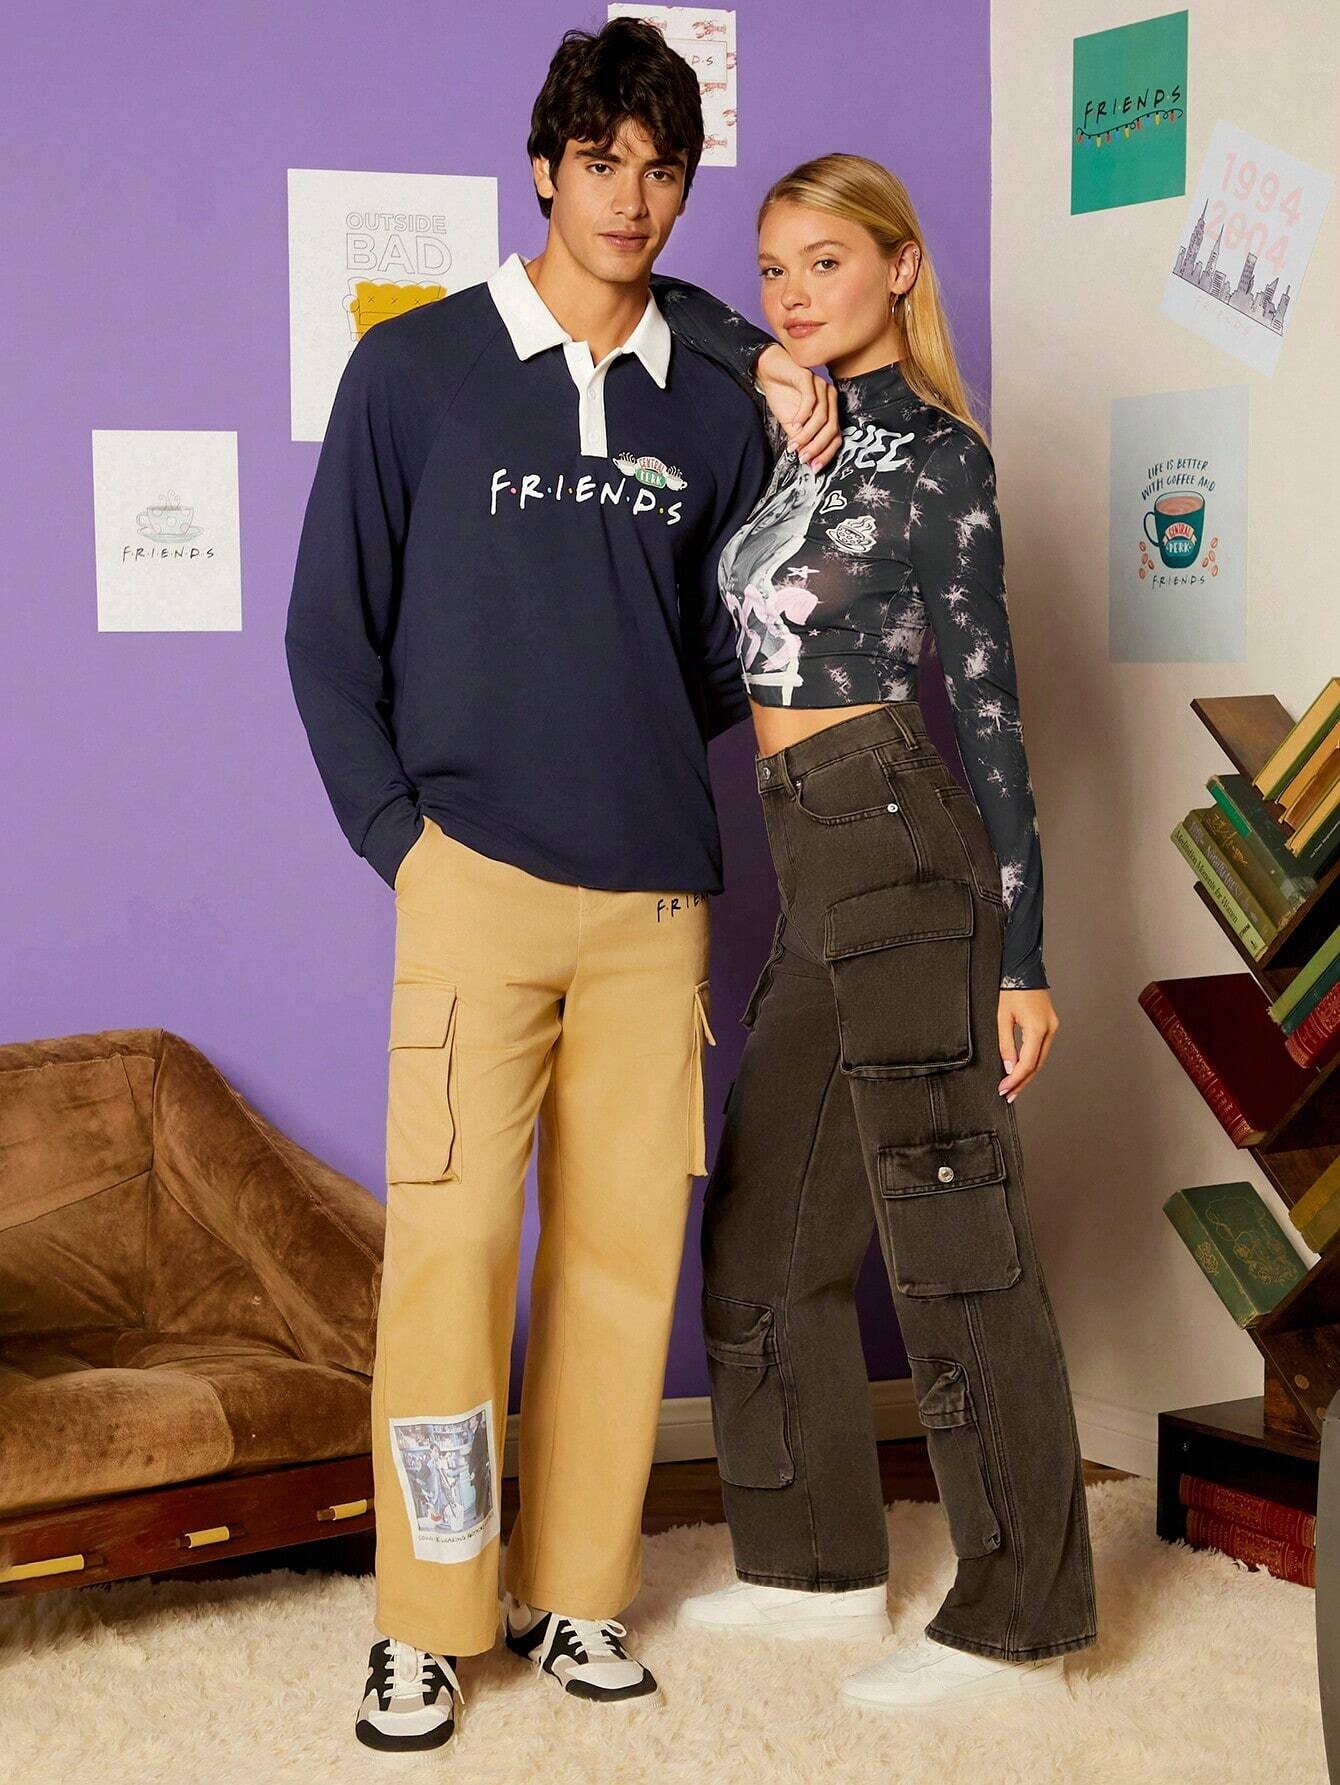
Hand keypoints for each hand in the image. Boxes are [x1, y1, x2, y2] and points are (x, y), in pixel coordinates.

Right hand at [755, 343, 840, 470]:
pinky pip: (810, 399)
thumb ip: (801, 439)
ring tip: (794, 445)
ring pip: (821, 417)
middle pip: (831, 428)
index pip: (836, 435)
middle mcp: (829, 397)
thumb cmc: (783, 394)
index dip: (826, 453)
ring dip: (807, 435)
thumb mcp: (792, 424)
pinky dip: (803, 415)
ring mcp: (820, 385)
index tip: (814, 468)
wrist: (769, 370)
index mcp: (829, 409)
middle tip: (803, 459)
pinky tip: (794, 424)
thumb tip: (806, 461)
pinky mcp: (808, 377)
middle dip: (817, 447)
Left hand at [997, 988, 1058, 1100]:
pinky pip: (1042, 1048)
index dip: (1015, 1079)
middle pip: (1037, 1064)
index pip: (1028, 1062)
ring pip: (1041, 1058)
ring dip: (1027, 1074)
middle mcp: (1049, 1029)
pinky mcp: (1050, 1024)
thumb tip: (1009, 1068)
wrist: (1022, 969)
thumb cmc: (1010, 988)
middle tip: (1008, 1094)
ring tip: (1013, 1087)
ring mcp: (1052, 1027)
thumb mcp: (1001, 1017)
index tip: (1004, 1089)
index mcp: (1037, 1027)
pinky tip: (1022, 1069)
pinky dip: (1032, 1061)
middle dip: (1022, 1082)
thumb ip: (1005, 1044)